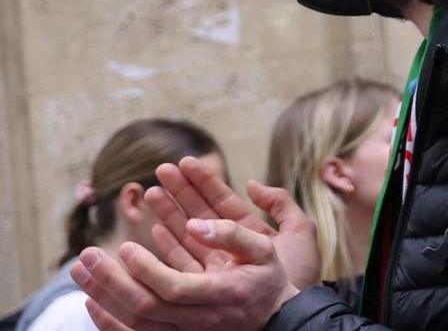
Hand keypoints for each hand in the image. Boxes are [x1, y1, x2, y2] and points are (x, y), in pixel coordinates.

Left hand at [68, 211, 296, 330]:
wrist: (272, 319)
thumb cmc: (266, 279)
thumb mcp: (263, 250)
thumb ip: (232, 234)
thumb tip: (196, 223)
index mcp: (222, 294)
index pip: (174, 287)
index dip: (146, 269)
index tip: (126, 245)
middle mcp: (200, 319)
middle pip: (146, 306)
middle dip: (112, 280)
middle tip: (87, 254)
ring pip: (135, 322)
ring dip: (103, 296)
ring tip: (79, 271)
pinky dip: (109, 321)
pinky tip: (91, 302)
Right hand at [144, 159, 321, 291]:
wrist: (293, 311)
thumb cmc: (302, 272)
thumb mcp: (300, 233)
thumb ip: (281, 205)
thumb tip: (253, 184)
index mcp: (251, 232)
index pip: (223, 201)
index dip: (205, 181)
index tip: (187, 162)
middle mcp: (231, 246)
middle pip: (201, 213)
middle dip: (181, 191)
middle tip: (162, 170)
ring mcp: (217, 265)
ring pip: (188, 234)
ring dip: (169, 213)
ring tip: (151, 193)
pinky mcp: (207, 284)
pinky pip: (183, 261)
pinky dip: (169, 244)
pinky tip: (155, 229)